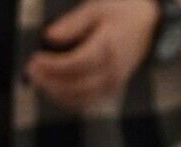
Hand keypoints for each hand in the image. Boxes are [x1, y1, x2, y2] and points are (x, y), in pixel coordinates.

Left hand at [31, 0, 156, 109]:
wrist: (151, 26)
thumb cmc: (122, 12)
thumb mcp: (97, 8)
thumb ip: (72, 23)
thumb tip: (48, 37)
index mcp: (108, 48)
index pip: (75, 64)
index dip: (52, 66)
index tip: (33, 59)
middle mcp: (111, 71)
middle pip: (74, 86)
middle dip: (48, 81)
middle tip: (30, 70)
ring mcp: (113, 84)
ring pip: (78, 99)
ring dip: (54, 93)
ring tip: (38, 79)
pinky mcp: (111, 91)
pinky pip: (86, 103)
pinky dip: (66, 100)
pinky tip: (53, 88)